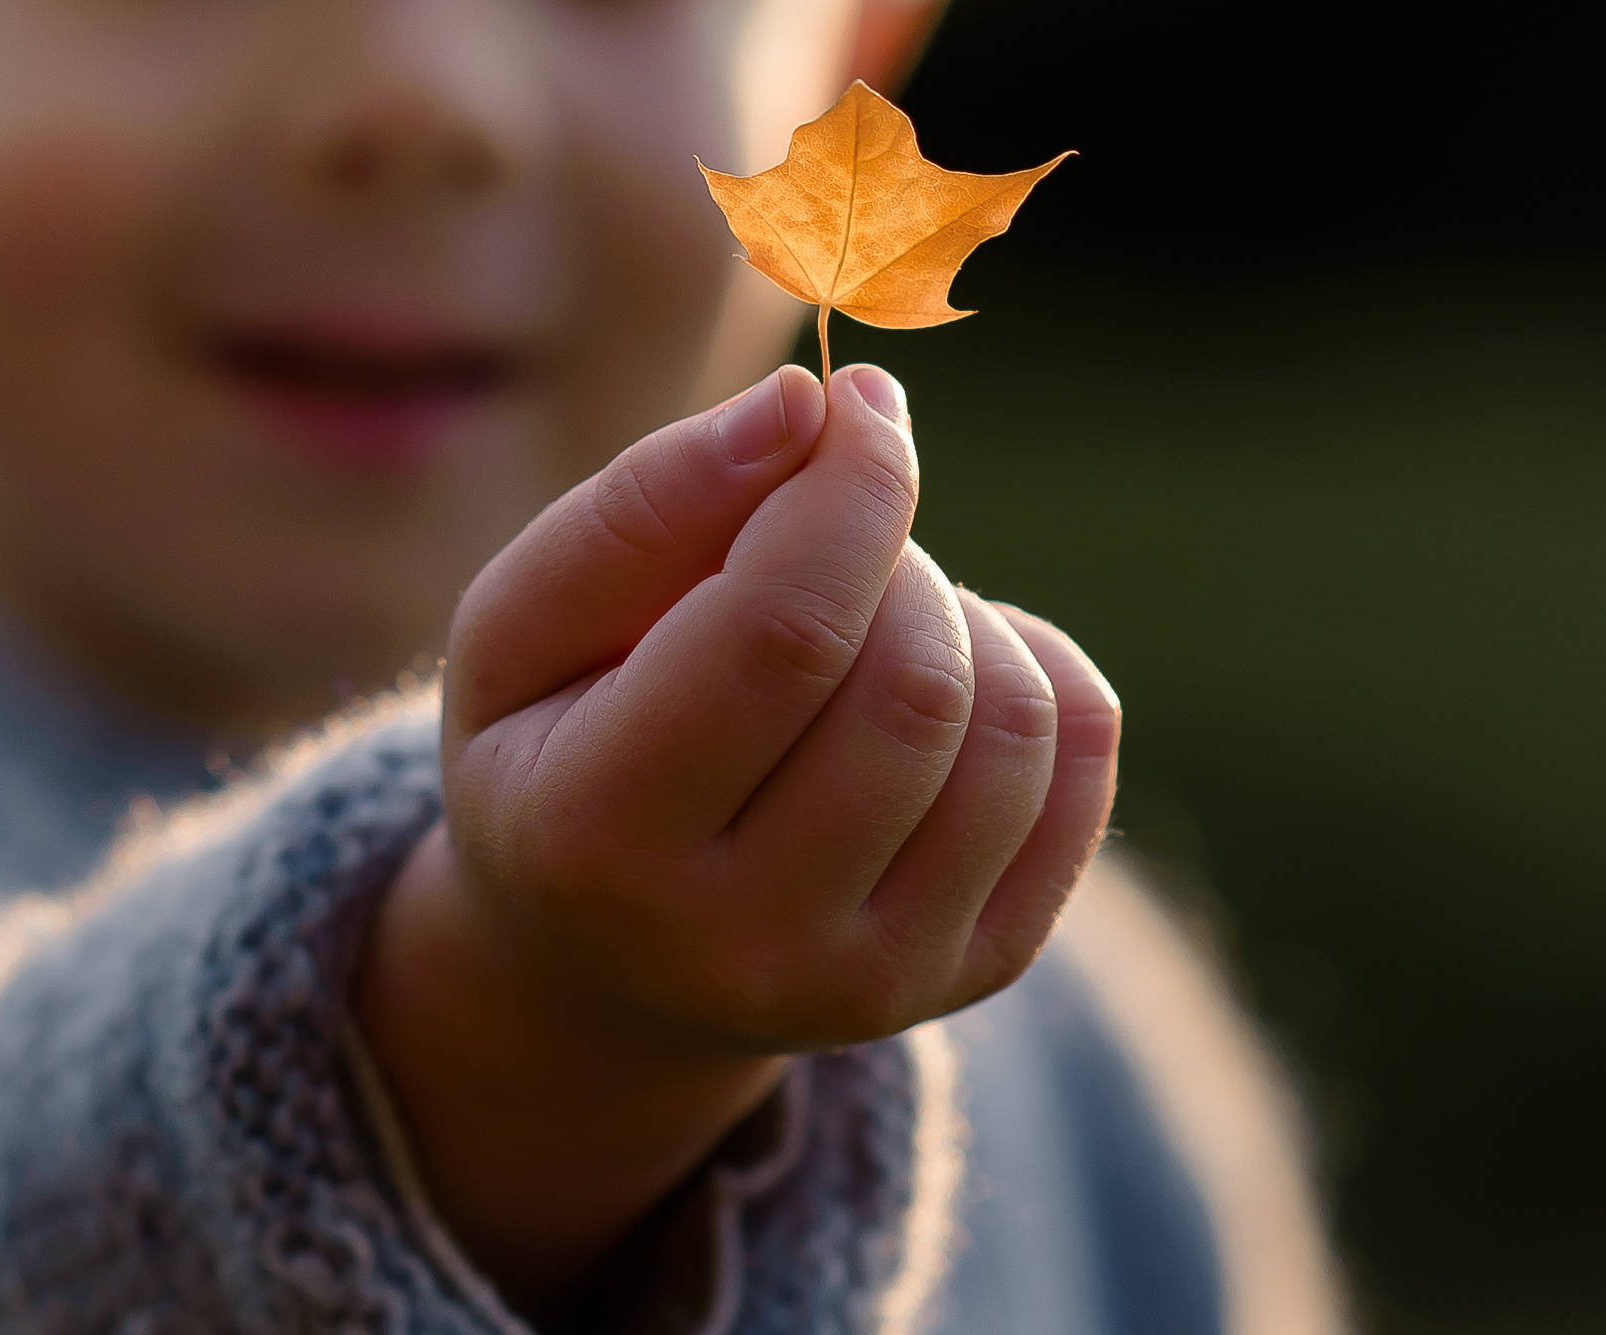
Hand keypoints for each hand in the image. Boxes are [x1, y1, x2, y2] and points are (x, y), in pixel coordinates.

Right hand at [357, 364, 1118, 1305]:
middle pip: (912, 687)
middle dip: (895, 559)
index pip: (783, 635)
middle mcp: (744, 943)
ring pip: (1010, 728)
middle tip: (831, 547)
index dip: (850, 491)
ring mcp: (875, 981)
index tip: (859, 407)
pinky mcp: (976, 971)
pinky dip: (1036, 671)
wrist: (612, 961)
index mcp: (597, 842)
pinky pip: (1078, 765)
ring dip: (962, 617)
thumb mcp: (527, 624)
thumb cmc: (559, 750)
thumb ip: (645, 505)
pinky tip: (948, 678)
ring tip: (875, 622)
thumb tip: (809, 406)